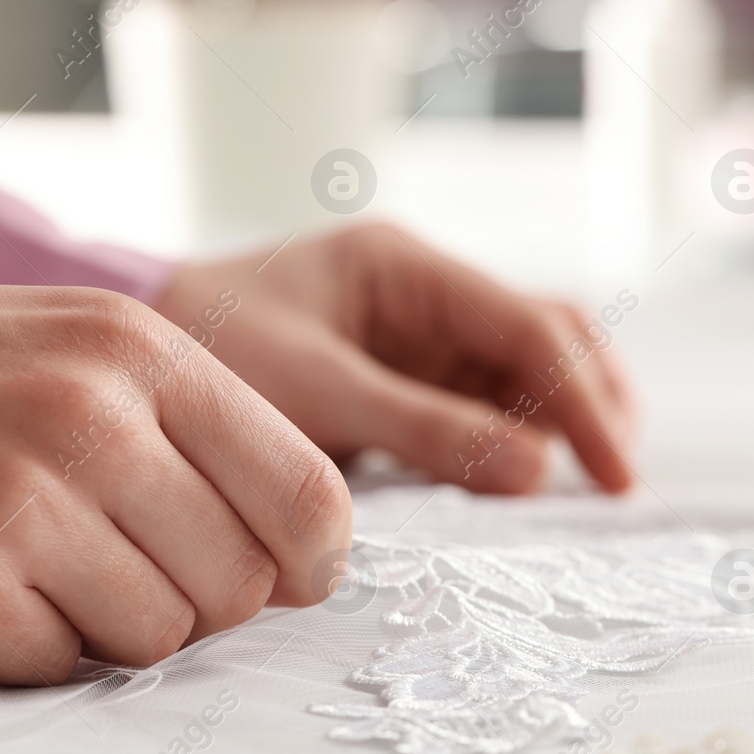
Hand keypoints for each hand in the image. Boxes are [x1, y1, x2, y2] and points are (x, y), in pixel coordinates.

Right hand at [0, 256, 350, 684]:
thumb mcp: (49, 340)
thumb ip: (170, 425)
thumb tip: (279, 545)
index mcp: (132, 346)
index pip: (309, 494)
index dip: (307, 562)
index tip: (275, 579)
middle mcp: (91, 417)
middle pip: (242, 585)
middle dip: (191, 600)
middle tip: (104, 567)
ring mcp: (20, 504)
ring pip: (158, 639)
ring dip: (100, 627)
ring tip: (17, 565)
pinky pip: (56, 671)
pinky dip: (19, 650)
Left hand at [153, 223, 636, 493]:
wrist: (138, 358)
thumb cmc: (214, 353)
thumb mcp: (316, 392)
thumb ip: (425, 429)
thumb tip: (538, 474)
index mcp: (403, 266)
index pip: (527, 325)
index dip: (583, 398)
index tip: (613, 473)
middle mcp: (421, 289)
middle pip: (545, 335)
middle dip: (591, 401)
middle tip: (616, 482)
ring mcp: (413, 330)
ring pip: (522, 370)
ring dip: (560, 421)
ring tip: (589, 487)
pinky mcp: (397, 374)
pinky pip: (478, 402)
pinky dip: (511, 440)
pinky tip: (526, 483)